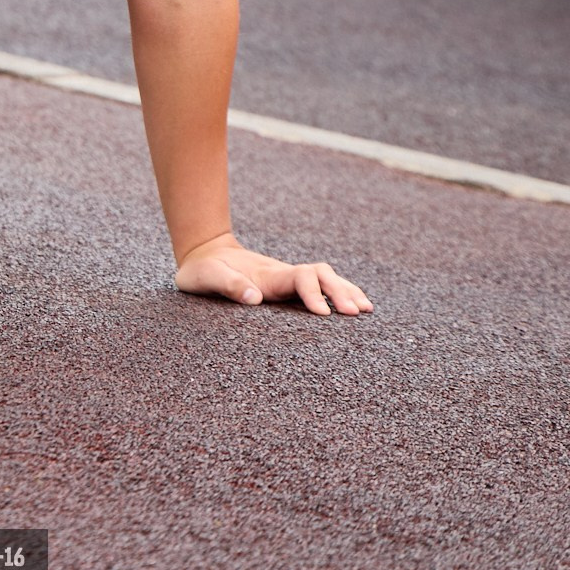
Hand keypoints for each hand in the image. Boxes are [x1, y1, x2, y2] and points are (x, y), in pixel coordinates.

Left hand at [174, 233, 372, 315]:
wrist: (203, 254)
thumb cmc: (202, 270)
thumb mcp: (205, 277)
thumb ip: (227, 284)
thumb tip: (254, 298)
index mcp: (267, 275)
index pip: (300, 278)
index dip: (313, 293)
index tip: (323, 314)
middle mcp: (283, 275)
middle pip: (322, 275)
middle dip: (340, 292)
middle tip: (357, 313)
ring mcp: (287, 280)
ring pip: (326, 279)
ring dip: (346, 291)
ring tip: (367, 310)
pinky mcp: (287, 288)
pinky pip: (320, 288)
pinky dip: (340, 293)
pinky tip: (355, 305)